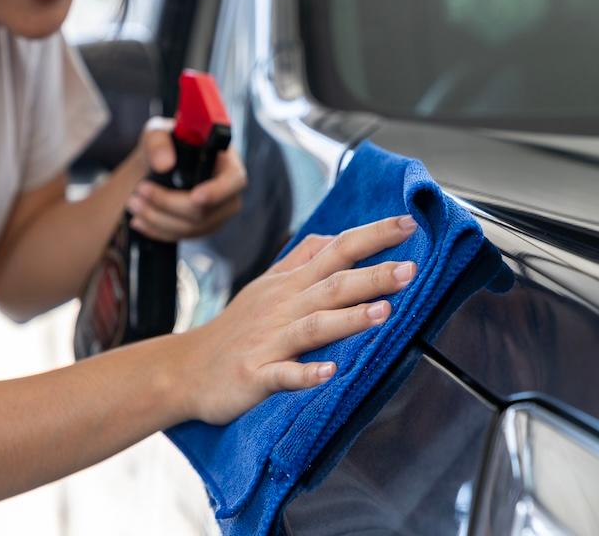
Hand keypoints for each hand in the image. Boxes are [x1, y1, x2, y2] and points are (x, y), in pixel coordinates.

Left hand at [127, 117, 247, 241]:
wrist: (155, 168)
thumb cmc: (164, 146)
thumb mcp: (157, 133)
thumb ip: (158, 142)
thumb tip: (164, 164)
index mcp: (226, 161)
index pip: (234, 180)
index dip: (217, 192)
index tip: (195, 197)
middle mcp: (228, 190)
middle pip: (207, 210)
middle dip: (168, 204)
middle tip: (140, 191)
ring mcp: (217, 213)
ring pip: (191, 227)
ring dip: (157, 218)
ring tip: (133, 203)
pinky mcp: (202, 228)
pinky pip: (182, 237)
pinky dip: (157, 230)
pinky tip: (139, 220)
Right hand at [177, 215, 419, 424]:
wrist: (187, 368)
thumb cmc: (235, 327)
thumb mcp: (266, 285)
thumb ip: (300, 259)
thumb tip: (335, 237)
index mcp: (289, 284)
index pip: (336, 251)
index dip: (371, 237)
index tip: (408, 223)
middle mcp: (282, 307)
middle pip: (332, 286)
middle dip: (372, 276)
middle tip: (411, 269)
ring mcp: (268, 341)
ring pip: (313, 326)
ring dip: (348, 319)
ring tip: (384, 313)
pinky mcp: (254, 374)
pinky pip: (282, 374)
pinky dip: (305, 373)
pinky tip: (329, 372)